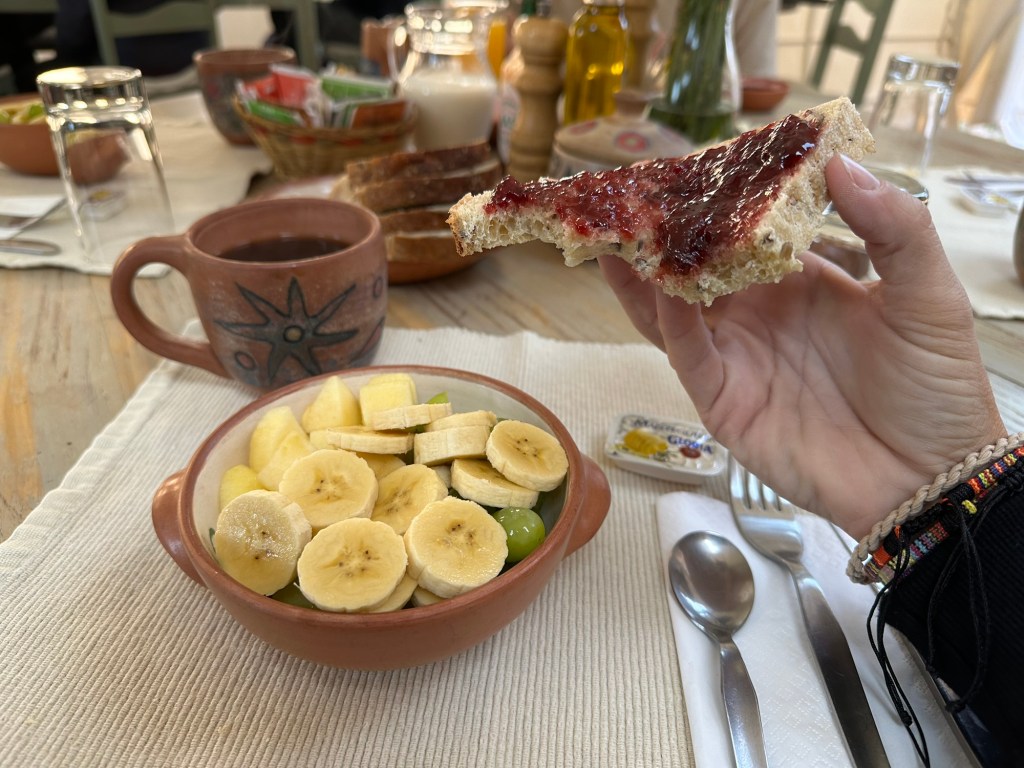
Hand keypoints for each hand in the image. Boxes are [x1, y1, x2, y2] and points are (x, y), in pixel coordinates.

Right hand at [599, 155, 1006, 538]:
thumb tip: (840, 163)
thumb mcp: (927, 296)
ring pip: (672, 310)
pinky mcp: (724, 402)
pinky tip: (660, 288)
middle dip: (661, 234)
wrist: (930, 476)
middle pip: (695, 268)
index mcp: (798, 284)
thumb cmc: (936, 387)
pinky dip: (670, 322)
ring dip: (644, 275)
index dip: (717, 201)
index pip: (744, 232)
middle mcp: (757, 317)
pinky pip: (688, 356)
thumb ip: (893, 228)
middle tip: (627, 194)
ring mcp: (736, 359)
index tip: (691, 162)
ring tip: (615, 234)